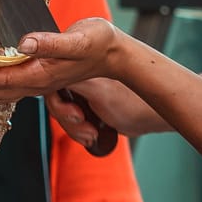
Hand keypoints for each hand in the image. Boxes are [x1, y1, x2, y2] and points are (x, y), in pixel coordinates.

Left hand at [0, 17, 125, 104]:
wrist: (112, 55)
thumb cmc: (97, 44)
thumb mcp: (79, 39)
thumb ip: (52, 42)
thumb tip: (26, 42)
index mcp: (42, 76)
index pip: (3, 79)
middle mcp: (34, 84)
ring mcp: (33, 83)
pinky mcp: (32, 78)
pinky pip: (0, 87)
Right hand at [49, 77, 165, 139]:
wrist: (151, 118)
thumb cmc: (134, 102)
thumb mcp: (100, 92)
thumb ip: (74, 81)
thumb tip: (50, 73)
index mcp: (80, 65)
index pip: (51, 77)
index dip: (56, 98)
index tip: (72, 111)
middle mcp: (79, 76)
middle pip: (54, 98)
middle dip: (66, 117)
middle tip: (83, 122)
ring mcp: (82, 93)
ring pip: (61, 112)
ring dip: (73, 128)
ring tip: (91, 134)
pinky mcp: (86, 108)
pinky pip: (70, 122)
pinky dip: (77, 132)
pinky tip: (91, 136)